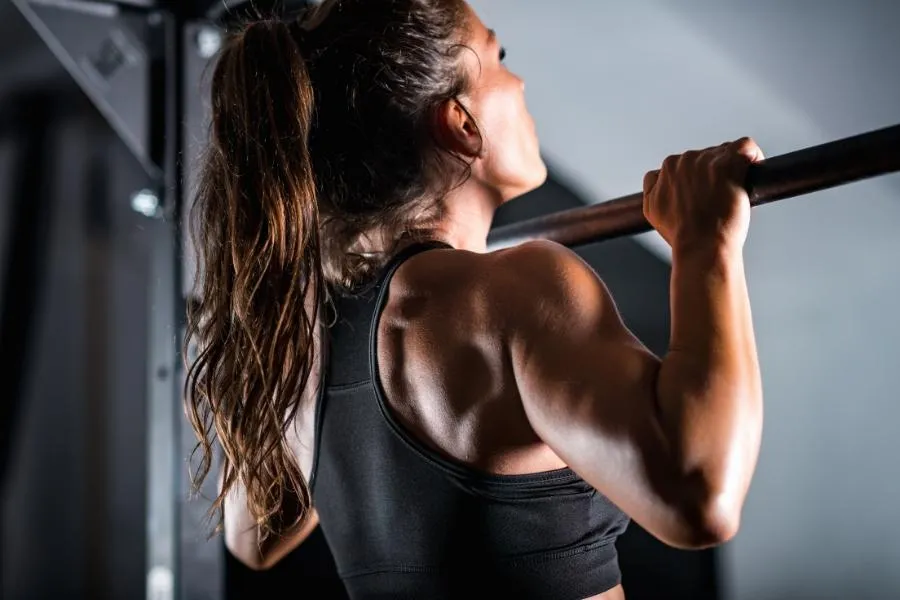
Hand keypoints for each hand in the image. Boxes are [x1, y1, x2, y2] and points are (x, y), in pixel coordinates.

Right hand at [642, 138, 764, 253]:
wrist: (701, 246)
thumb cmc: (683, 236)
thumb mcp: (652, 211)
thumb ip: (653, 190)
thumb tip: (659, 180)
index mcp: (665, 169)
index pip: (685, 162)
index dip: (698, 177)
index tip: (705, 192)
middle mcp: (683, 161)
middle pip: (706, 156)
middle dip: (714, 172)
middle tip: (720, 197)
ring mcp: (706, 161)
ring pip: (725, 152)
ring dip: (732, 169)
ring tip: (733, 193)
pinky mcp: (728, 164)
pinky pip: (745, 147)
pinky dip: (752, 156)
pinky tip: (752, 171)